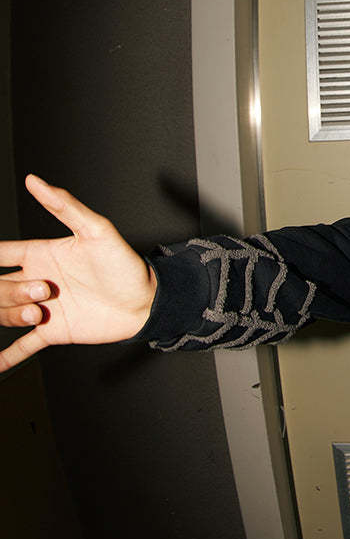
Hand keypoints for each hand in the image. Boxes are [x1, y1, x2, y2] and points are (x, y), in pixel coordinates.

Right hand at [0, 175, 157, 371]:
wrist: (147, 302)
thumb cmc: (126, 265)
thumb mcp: (97, 231)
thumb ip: (65, 207)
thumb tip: (35, 181)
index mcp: (41, 254)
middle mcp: (36, 280)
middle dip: (10, 290)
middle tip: (42, 290)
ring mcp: (43, 308)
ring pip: (5, 313)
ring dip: (12, 313)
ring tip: (37, 312)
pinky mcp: (54, 331)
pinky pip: (23, 346)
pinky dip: (7, 357)